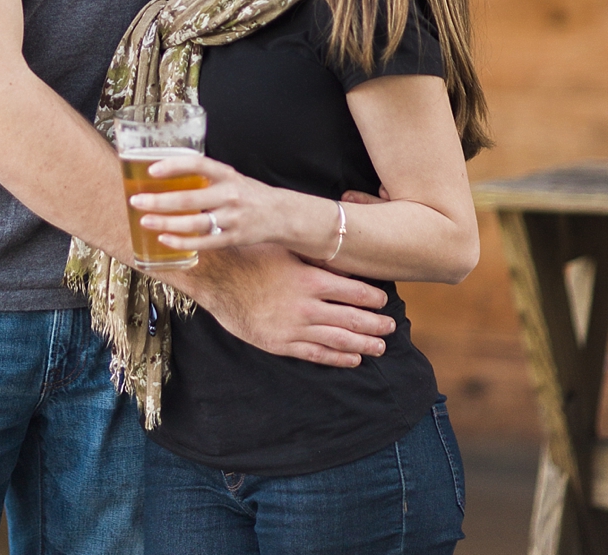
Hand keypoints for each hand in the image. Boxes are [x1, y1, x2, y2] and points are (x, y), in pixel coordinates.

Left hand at [130, 152, 334, 256]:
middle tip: (137, 200)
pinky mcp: (233, 238)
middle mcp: (230, 195)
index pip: (199, 164)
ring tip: (144, 221)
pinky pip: (203, 242)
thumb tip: (166, 175)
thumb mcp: (231, 178)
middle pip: (190, 198)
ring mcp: (232, 218)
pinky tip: (164, 240)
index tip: (151, 169)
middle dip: (159, 201)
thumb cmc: (248, 194)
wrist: (281, 215)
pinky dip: (181, 241)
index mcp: (228, 175)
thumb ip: (205, 178)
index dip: (174, 165)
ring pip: (193, 223)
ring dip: (165, 223)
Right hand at [188, 243, 395, 367]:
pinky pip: (314, 354)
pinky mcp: (279, 344)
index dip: (374, 298)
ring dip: (363, 344)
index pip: (355, 292)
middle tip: (392, 327)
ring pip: (337, 339)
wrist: (216, 277)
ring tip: (380, 346)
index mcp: (311, 280)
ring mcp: (292, 329)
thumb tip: (345, 260)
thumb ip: (317, 258)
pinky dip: (336, 358)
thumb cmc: (253, 255)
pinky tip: (353, 359)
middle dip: (375, 324)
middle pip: (352, 319)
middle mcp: (306, 308)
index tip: (385, 300)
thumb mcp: (290, 249)